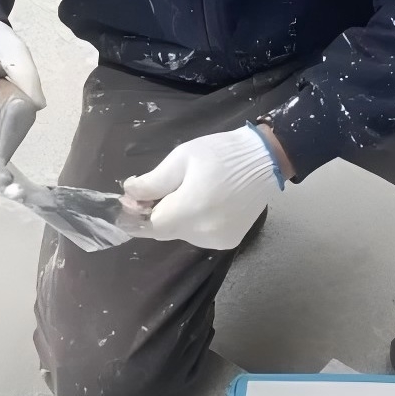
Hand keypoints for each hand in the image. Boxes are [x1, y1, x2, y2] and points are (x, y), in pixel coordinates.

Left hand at [122, 125, 285, 249]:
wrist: (265, 160)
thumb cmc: (220, 153)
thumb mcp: (181, 158)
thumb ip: (153, 181)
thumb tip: (129, 194)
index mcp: (191, 209)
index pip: (151, 225)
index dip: (137, 214)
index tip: (130, 201)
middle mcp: (205, 232)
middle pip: (165, 230)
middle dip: (157, 213)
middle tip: (158, 190)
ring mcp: (219, 240)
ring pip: (181, 234)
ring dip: (176, 218)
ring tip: (189, 192)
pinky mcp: (229, 242)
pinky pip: (199, 236)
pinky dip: (194, 223)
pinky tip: (205, 203)